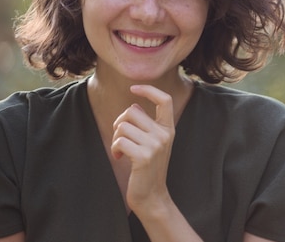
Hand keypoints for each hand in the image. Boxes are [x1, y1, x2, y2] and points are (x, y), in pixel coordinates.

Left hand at [111, 85, 174, 212]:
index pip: (164, 100)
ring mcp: (156, 145)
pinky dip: (115, 148)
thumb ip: (146, 124)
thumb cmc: (148, 169)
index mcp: (169, 129)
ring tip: (121, 151)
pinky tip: (119, 157)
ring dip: (116, 138)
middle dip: (119, 122)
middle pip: (132, 111)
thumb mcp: (152, 144)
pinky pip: (120, 140)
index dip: (149, 90)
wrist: (152, 196)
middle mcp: (165, 134)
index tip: (134, 88)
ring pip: (123, 126)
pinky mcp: (144, 156)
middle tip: (120, 137)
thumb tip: (133, 106)